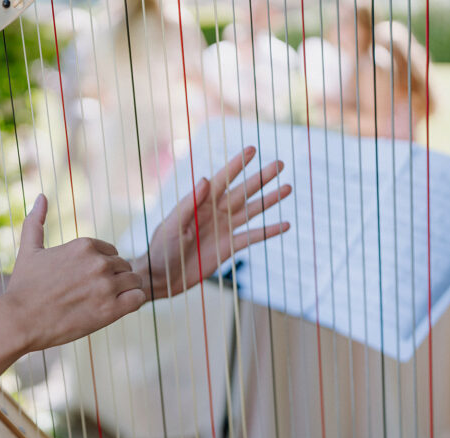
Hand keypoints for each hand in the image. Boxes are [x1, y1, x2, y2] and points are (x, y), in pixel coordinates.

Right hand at [6, 194, 145, 351]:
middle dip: (115, 278)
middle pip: (125, 266)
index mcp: (84, 245)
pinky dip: (133, 302)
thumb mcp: (28, 249)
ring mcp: (106, 286)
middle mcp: (98, 262)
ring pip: (135, 281)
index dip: (103, 266)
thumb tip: (41, 196)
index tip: (89, 280)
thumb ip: (36, 221)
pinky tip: (117, 309)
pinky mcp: (111, 310)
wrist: (19, 320)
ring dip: (125, 291)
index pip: (112, 251)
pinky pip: (139, 298)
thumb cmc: (22, 287)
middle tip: (96, 294)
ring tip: (107, 302)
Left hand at [134, 146, 290, 298]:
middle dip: (261, 178)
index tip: (252, 149)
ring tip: (288, 188)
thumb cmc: (161, 248)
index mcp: (200, 203)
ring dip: (269, 200)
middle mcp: (215, 213)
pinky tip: (285, 224)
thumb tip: (205, 178)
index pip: (222, 179)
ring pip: (251, 211)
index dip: (237, 164)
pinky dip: (268, 231)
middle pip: (243, 191)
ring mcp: (223, 230)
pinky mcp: (228, 248)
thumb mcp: (172, 224)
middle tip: (280, 163)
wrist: (161, 277)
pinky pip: (252, 237)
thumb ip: (189, 203)